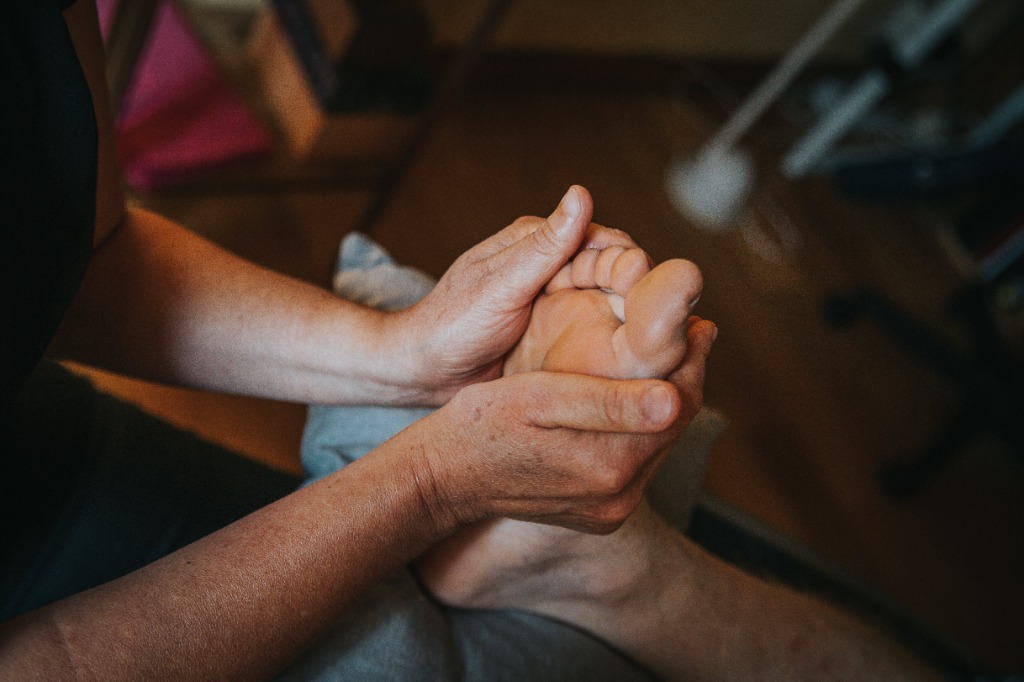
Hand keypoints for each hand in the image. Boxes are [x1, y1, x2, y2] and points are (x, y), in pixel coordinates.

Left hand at [393, 185, 642, 403]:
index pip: (601, 239)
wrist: (423, 372)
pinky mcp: (552, 330)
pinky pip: (589, 330)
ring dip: (624, 315)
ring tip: (646, 342)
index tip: (647, 292)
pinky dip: (606, 338)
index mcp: (535, 241)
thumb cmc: (452, 324)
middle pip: (609, 270)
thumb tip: (582, 193)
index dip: (628, 262)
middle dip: (633, 291)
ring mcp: (551, 299)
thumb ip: (545, 245)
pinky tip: (623, 356)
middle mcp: (547, 265)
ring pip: (604, 300)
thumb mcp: (502, 283)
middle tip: (653, 324)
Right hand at [404, 317, 715, 533]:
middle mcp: (618, 498)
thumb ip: (608, 402)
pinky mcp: (600, 515)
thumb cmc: (483, 425)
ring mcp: (610, 512)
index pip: (675, 407)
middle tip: (696, 333)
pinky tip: (637, 400)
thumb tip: (673, 397)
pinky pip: (637, 465)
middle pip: (671, 428)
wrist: (444, 478)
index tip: (702, 325)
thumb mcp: (540, 400)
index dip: (692, 361)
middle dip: (685, 378)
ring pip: (657, 445)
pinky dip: (643, 430)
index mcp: (608, 467)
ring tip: (673, 360)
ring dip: (666, 402)